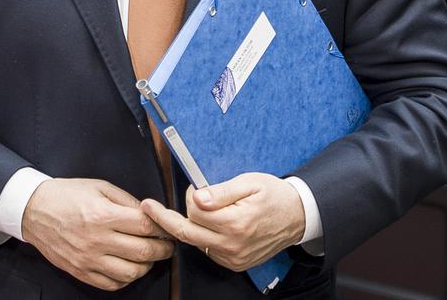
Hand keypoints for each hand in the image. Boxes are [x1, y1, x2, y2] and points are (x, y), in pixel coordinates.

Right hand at [21, 178, 174, 290]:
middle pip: (144, 251)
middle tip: (167, 245)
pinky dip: (126, 279)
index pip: (146, 226)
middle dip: (163, 249)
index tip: (168, 227)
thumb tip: (149, 213)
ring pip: (131, 272)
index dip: (163, 227)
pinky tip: (128, 267)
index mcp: (103, 215)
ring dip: (147, 266)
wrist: (33, 210)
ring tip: (148, 256)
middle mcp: (97, 239)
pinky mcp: (81, 271)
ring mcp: (89, 259)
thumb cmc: (65, 195)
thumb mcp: (98, 186)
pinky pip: (112, 284)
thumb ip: (126, 200)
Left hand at [141, 173, 304, 272]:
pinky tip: (211, 224)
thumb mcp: (249, 183)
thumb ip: (220, 192)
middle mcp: (232, 245)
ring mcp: (234, 258)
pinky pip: (208, 250)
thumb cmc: (274, 195)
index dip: (190, 197)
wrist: (298, 216)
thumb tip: (196, 198)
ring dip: (190, 226)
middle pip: (187, 233)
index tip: (191, 189)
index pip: (194, 213)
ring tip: (196, 211)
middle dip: (166, 219)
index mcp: (235, 223)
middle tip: (148, 207)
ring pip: (196, 242)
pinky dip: (203, 237)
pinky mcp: (235, 264)